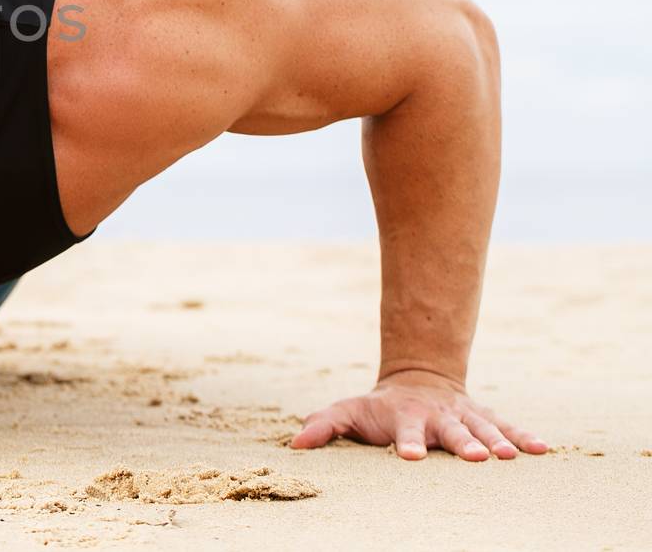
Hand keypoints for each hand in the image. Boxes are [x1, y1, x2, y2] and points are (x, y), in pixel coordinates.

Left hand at [290, 369, 547, 460]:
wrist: (416, 380)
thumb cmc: (378, 408)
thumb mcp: (348, 411)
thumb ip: (324, 426)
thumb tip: (295, 445)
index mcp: (404, 417)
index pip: (404, 431)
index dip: (406, 442)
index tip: (409, 456)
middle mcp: (437, 416)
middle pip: (450, 430)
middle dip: (462, 443)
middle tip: (475, 458)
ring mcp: (463, 415)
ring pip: (482, 427)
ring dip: (497, 441)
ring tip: (510, 457)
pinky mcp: (484, 418)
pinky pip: (507, 426)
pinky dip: (524, 436)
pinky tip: (543, 449)